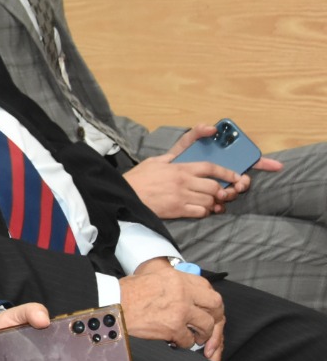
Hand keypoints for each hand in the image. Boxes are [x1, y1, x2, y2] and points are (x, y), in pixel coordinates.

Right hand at [120, 258, 225, 360]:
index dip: (209, 300)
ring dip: (203, 334)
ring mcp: (180, 309)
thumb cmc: (124, 292)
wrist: (110, 304)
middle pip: (215, 304)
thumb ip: (169, 283)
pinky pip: (189, 339)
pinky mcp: (173, 326)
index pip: (206, 287)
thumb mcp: (149, 277)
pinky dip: (185, 344)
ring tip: (196, 338)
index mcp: (177, 278)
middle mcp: (183, 292)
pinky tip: (177, 343)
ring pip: (207, 324)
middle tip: (208, 325)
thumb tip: (179, 291)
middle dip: (215, 317)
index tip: (206, 309)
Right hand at [124, 126, 247, 218]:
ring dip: (214, 203)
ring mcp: (181, 197)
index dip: (226, 172)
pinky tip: (202, 210)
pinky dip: (205, 212)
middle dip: (223, 191)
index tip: (235, 176)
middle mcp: (183, 182)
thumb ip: (175, 154)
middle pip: (214, 187)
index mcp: (179, 168)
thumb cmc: (139, 178)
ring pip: (210, 201)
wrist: (125, 195)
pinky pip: (200, 212)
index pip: (210, 167)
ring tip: (213, 202)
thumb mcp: (156, 160)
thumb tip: (188, 147)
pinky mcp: (176, 210)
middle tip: (224, 193)